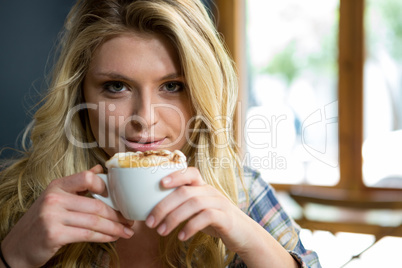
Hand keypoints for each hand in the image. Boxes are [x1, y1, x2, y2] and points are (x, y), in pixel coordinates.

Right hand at [1, 165, 133, 267]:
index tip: (119, 197)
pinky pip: (87, 234)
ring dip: (115, 228)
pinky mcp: (54, 234)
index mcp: (57, 186)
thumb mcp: (56, 197)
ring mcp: (52, 216)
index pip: (87, 177)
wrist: (18, 247)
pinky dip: (104, 237)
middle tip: (130, 221)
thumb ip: (78, 184)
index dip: (106, 186)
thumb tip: (99, 168)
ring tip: (126, 232)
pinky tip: (113, 238)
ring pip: (94, 221)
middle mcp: (54, 198)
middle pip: (96, 205)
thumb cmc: (41, 221)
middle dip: (117, 215)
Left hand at [144, 167, 256, 252]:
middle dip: (163, 206)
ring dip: (174, 218)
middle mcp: (211, 191)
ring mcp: (220, 203)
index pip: (191, 172)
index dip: (175, 175)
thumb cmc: (216, 221)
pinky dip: (191, 226)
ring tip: (162, 232)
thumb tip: (154, 212)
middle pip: (184, 192)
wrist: (244, 234)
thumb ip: (183, 206)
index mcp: (203, 187)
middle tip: (150, 222)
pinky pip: (206, 217)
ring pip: (194, 203)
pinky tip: (181, 237)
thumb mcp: (199, 210)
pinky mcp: (226, 218)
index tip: (159, 184)